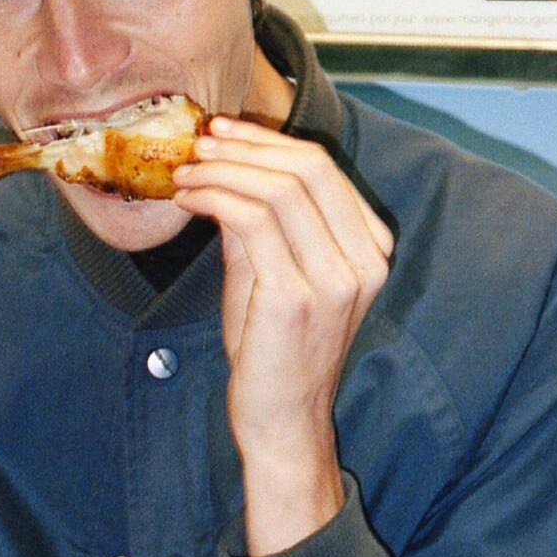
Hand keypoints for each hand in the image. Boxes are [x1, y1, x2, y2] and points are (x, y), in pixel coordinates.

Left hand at [174, 118, 391, 555]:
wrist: (282, 422)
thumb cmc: (276, 352)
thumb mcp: (273, 273)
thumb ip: (261, 222)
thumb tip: (223, 167)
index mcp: (371, 250)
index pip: (324, 169)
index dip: (268, 142)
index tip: (222, 134)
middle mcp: (364, 262)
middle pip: (308, 169)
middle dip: (246, 146)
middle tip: (199, 143)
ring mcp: (335, 280)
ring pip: (279, 189)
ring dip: (223, 171)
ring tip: (185, 173)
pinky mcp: (295, 297)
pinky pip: (253, 221)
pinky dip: (215, 199)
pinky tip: (190, 200)